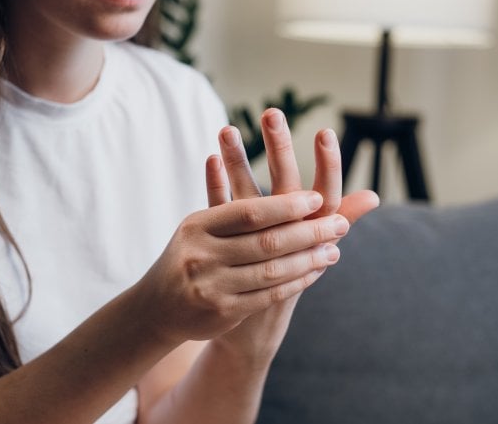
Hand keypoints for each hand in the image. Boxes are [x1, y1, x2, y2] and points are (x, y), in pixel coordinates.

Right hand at [131, 190, 347, 345]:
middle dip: (308, 232)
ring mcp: (211, 287)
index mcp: (197, 226)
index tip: (317, 199)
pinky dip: (296, 281)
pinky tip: (315, 271)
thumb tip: (285, 184)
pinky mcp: (223, 313)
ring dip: (309, 259)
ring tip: (334, 249)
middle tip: (339, 225)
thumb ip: (239, 208)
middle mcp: (201, 256)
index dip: (286, 206)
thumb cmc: (191, 256)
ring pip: (272, 270)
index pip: (249, 213)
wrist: (158, 307)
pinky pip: (269, 295)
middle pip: (266, 242)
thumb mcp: (202, 226)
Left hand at [205, 109, 378, 362]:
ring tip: (227, 128)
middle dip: (279, 150)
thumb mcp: (318, 248)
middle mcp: (284, 241)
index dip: (328, 165)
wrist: (251, 326)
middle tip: (272, 112)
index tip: (324, 132)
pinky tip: (209, 159)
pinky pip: (217, 215)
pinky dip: (214, 186)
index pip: (326, 195)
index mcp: (311, 237)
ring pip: (245, 198)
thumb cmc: (288, 278)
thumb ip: (340, 216)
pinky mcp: (224, 251)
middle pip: (285, 189)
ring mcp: (252, 247)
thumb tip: (374, 195)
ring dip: (237, 161)